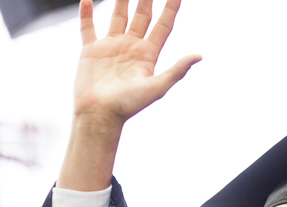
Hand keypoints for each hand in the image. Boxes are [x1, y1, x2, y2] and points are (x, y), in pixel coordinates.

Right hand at [73, 0, 201, 125]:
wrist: (99, 116)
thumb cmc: (128, 106)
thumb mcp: (156, 88)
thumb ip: (177, 70)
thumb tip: (199, 56)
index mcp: (147, 54)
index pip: (163, 25)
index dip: (171, 7)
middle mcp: (131, 47)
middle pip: (142, 15)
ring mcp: (110, 47)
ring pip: (118, 15)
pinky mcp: (91, 51)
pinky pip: (88, 27)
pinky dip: (86, 14)